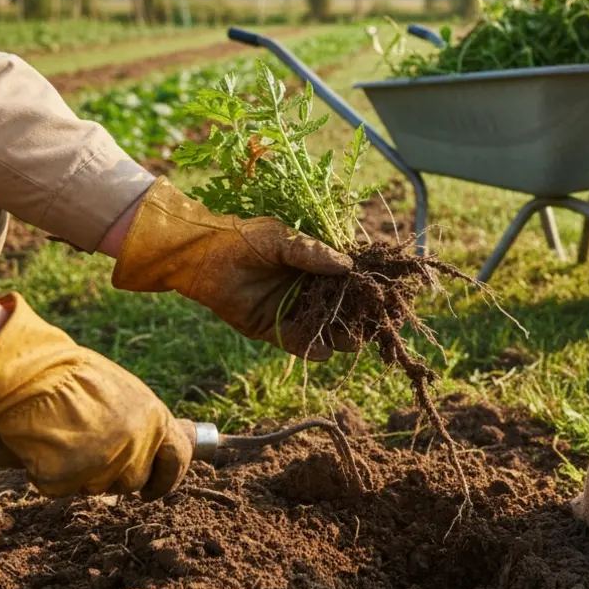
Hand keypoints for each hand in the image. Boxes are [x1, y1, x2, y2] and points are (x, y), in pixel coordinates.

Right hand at [0, 293, 192, 500]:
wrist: (31, 374)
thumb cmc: (72, 376)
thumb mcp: (124, 393)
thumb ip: (140, 423)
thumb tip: (146, 449)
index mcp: (155, 419)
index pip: (177, 460)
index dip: (167, 479)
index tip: (153, 492)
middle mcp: (136, 445)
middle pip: (132, 481)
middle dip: (113, 476)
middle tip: (89, 456)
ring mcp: (103, 464)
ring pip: (96, 488)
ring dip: (81, 475)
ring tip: (63, 440)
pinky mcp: (68, 478)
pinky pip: (60, 488)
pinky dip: (49, 474)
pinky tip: (43, 447)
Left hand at [110, 177, 354, 360]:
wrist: (204, 256)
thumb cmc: (245, 239)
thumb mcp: (283, 239)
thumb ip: (314, 253)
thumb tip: (349, 267)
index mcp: (316, 266)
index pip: (348, 280)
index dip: (366, 289)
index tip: (384, 296)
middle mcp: (308, 290)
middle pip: (342, 309)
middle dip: (359, 318)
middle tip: (374, 324)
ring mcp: (292, 310)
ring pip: (325, 329)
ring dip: (341, 335)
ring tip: (354, 339)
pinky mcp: (273, 329)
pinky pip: (298, 342)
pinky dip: (313, 348)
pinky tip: (324, 349)